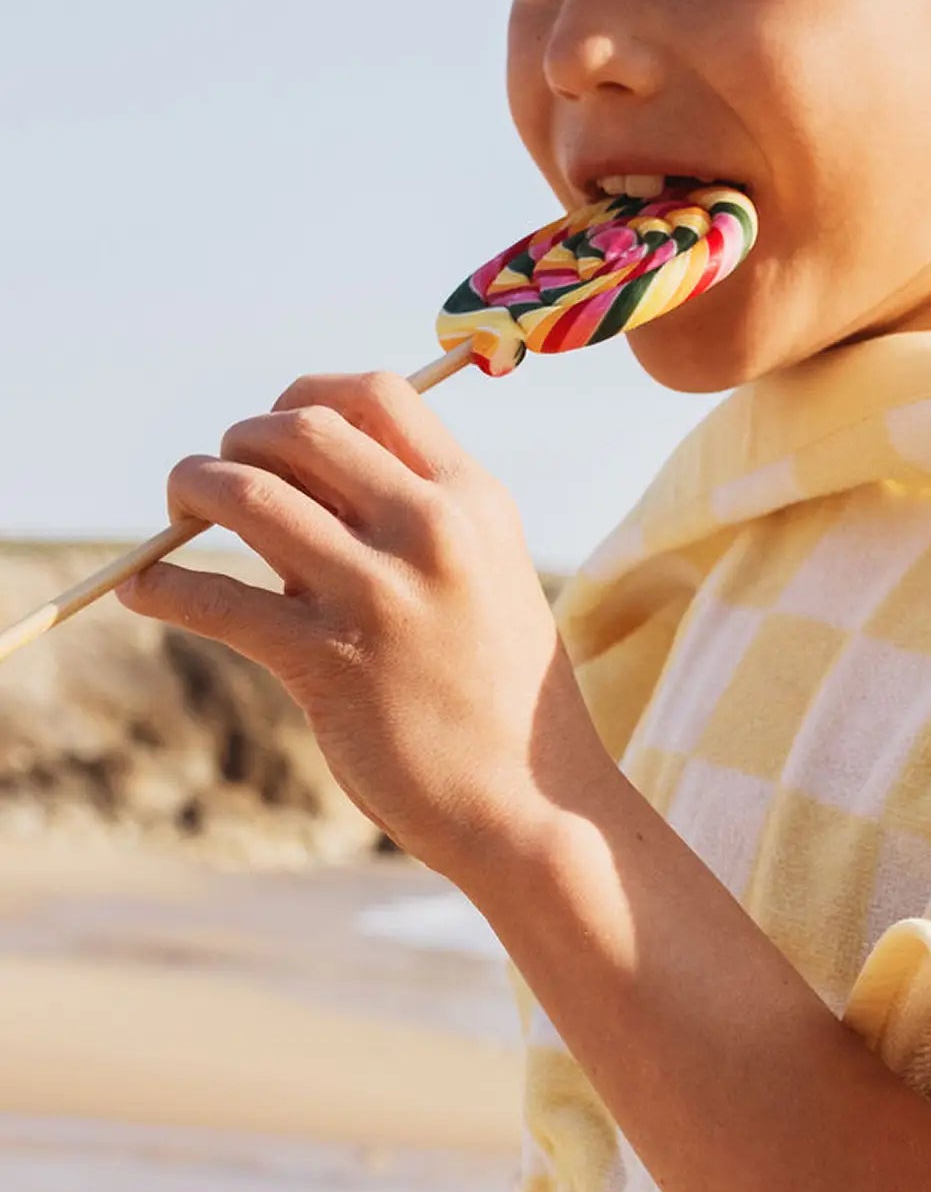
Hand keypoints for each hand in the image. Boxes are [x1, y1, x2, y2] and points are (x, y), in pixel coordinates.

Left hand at [114, 370, 611, 879]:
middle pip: (300, 430)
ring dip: (190, 490)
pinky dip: (159, 586)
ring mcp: (378, 593)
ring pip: (245, 495)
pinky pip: (215, 599)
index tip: (274, 430)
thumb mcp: (483, 572)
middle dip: (238, 441)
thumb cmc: (499, 687)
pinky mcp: (327, 662)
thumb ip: (410, 518)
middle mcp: (429, 528)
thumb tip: (294, 476)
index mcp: (472, 497)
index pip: (376, 393)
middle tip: (214, 480)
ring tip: (175, 514)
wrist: (528, 799)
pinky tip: (141, 591)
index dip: (305, 395)